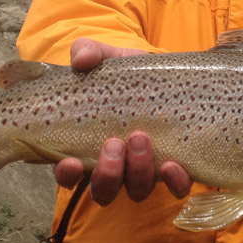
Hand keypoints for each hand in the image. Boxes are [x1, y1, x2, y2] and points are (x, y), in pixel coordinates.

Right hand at [52, 38, 192, 203]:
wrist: (167, 74)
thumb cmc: (128, 73)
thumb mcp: (107, 58)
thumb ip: (89, 53)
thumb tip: (81, 59)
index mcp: (88, 146)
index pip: (69, 174)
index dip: (67, 174)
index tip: (70, 162)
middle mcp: (115, 166)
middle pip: (104, 189)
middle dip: (107, 173)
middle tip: (114, 143)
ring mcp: (145, 171)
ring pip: (136, 190)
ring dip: (138, 172)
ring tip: (141, 139)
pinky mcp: (176, 168)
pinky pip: (176, 188)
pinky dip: (175, 182)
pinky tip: (174, 165)